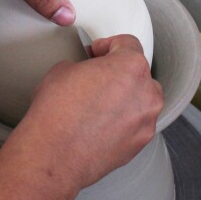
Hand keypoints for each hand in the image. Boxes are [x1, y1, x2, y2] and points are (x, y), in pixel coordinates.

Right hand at [10, 34, 163, 190]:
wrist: (54, 155)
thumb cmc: (57, 114)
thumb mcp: (63, 70)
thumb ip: (85, 66)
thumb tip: (85, 72)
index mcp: (131, 66)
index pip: (128, 44)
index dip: (109, 45)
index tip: (99, 52)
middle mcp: (146, 93)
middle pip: (139, 73)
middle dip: (119, 74)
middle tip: (97, 78)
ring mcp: (146, 120)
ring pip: (140, 101)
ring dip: (124, 98)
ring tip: (99, 105)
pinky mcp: (140, 143)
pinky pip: (136, 124)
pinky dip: (123, 121)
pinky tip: (100, 124)